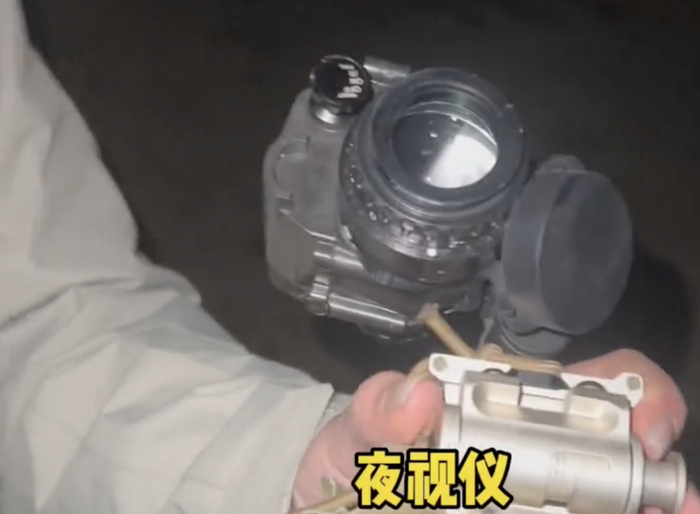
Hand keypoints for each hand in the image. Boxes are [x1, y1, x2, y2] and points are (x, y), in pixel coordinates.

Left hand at [292, 349, 698, 513]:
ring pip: (612, 492)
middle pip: (621, 446)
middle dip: (654, 465)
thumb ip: (382, 407)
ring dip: (645, 503)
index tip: (641, 428)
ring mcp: (541, 493)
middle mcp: (539, 447)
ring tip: (666, 513)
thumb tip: (423, 394)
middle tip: (666, 497)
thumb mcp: (364, 425)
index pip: (593, 383)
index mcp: (511, 404)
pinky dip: (609, 513)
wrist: (346, 502)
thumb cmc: (362, 454)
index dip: (634, 392)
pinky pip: (575, 511)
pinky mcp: (536, 511)